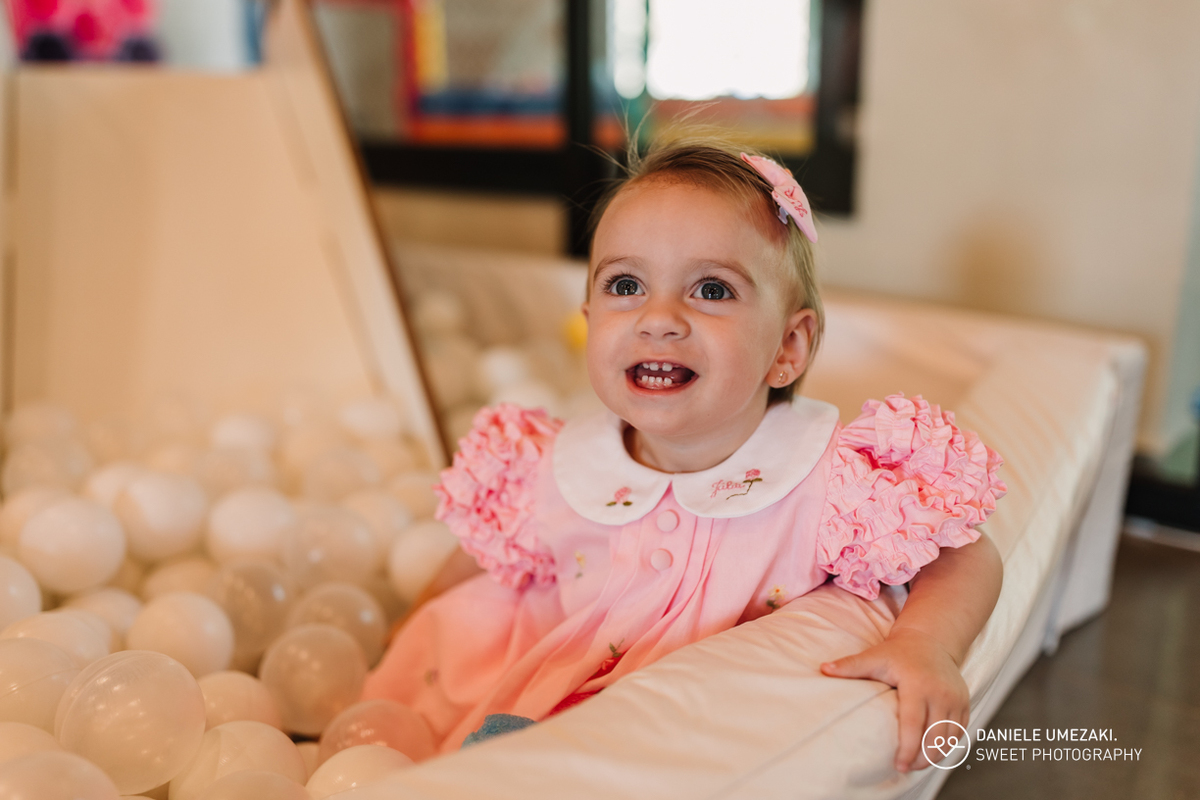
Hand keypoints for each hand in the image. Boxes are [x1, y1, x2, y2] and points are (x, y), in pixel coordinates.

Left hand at [820, 628, 968, 772]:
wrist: (931, 640)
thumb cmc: (899, 652)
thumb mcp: (874, 656)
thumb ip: (850, 665)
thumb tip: (823, 668)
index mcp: (917, 683)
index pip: (913, 723)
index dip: (907, 748)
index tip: (898, 764)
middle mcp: (940, 692)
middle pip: (935, 736)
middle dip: (922, 758)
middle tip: (906, 768)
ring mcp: (956, 698)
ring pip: (950, 737)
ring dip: (936, 756)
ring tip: (918, 764)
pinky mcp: (964, 702)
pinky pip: (960, 731)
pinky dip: (948, 745)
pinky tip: (934, 752)